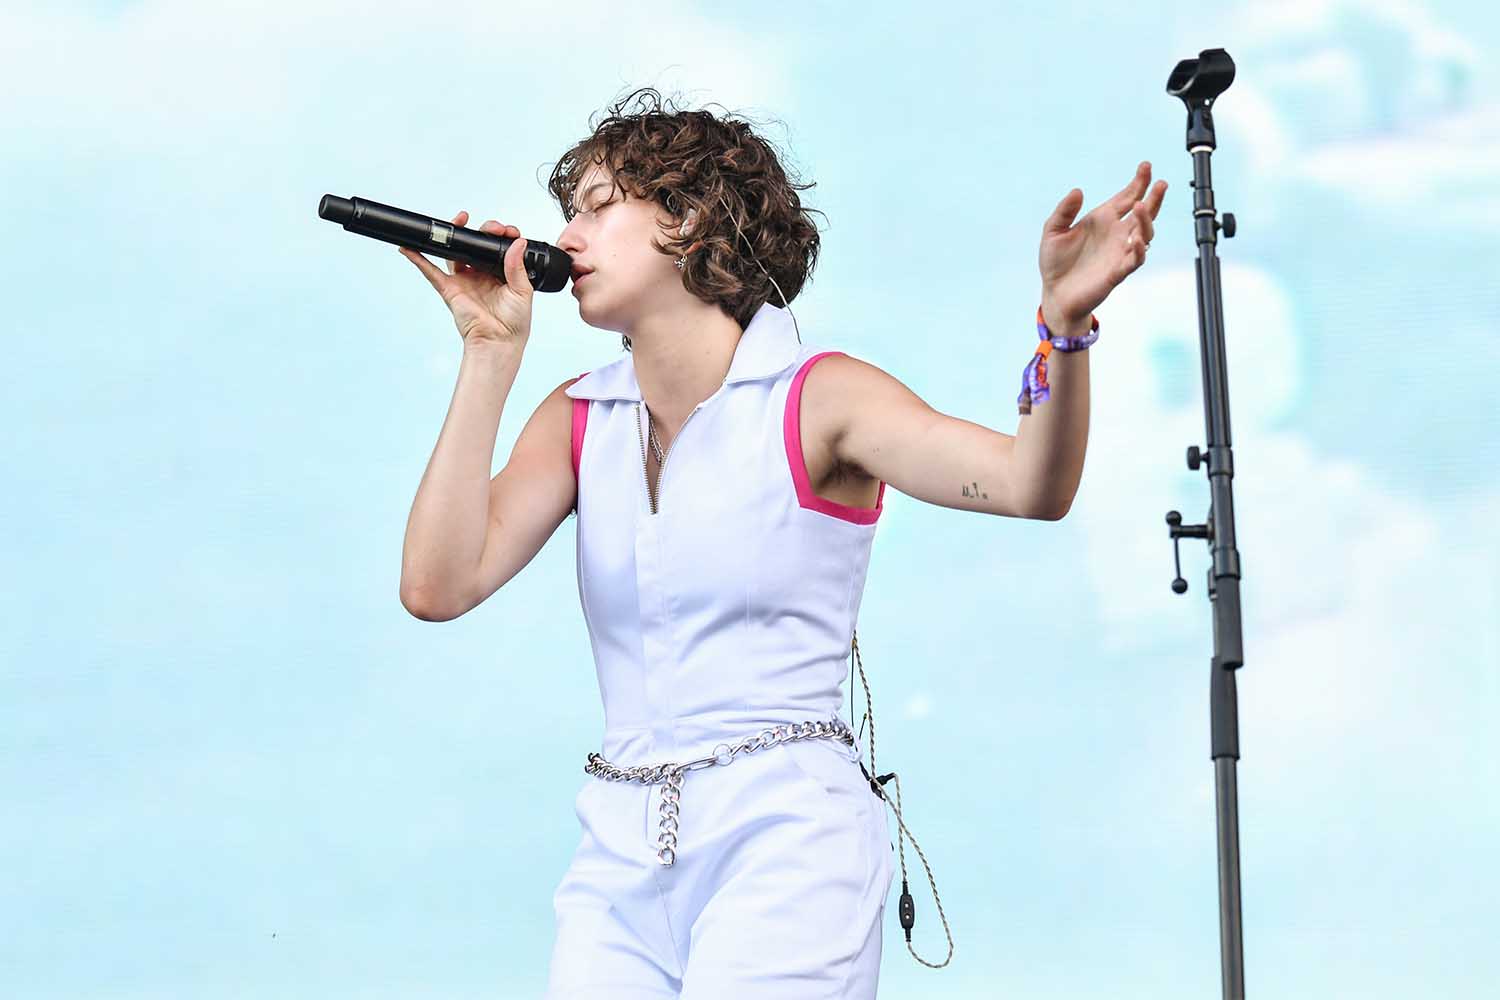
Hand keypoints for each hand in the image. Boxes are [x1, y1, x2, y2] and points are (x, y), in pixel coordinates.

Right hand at [399, 210, 533, 346]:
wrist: (499, 342)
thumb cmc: (514, 323)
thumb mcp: (522, 291)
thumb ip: (517, 266)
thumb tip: (518, 243)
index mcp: (500, 273)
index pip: (497, 248)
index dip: (501, 236)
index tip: (507, 231)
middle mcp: (480, 274)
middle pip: (475, 245)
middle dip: (481, 230)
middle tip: (489, 228)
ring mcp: (464, 280)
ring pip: (454, 252)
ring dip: (452, 235)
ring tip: (458, 219)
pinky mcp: (450, 289)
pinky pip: (431, 271)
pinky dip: (419, 259)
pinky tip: (410, 247)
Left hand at [1037, 161, 1166, 332]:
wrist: (1055, 293)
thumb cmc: (1055, 262)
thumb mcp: (1053, 231)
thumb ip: (1064, 211)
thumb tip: (1077, 191)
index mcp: (1103, 219)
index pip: (1127, 196)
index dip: (1139, 182)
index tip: (1146, 166)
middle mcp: (1116, 233)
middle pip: (1143, 212)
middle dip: (1153, 197)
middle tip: (1160, 183)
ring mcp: (1120, 252)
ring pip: (1145, 233)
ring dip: (1146, 220)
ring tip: (1140, 207)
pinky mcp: (1118, 271)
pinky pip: (1135, 259)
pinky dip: (1139, 249)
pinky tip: (1137, 239)